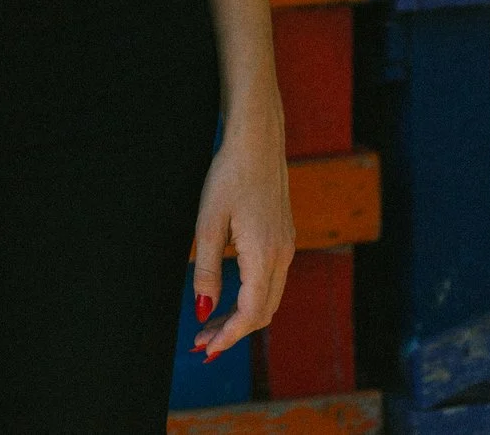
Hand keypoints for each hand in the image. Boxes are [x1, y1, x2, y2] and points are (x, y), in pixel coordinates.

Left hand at [189, 94, 292, 360]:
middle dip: (233, 332)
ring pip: (270, 298)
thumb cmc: (229, 176)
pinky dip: (252, 297)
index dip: (228, 336)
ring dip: (242, 316)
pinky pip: (272, 280)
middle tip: (201, 342)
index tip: (205, 349)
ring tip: (210, 325)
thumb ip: (207, 271)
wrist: (257, 140)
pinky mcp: (284, 237)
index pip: (251, 313)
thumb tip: (204, 311)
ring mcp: (287, 246)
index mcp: (265, 255)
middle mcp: (283, 255)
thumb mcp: (208, 224)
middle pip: (263, 312)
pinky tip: (230, 296)